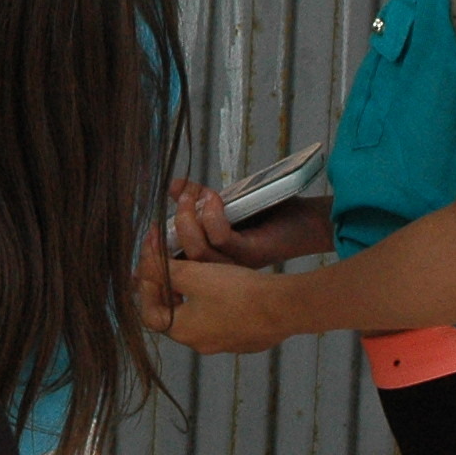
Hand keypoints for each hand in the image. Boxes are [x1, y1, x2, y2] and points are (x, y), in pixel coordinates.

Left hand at [148, 256, 298, 353]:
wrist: (283, 307)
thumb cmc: (237, 292)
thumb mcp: (194, 275)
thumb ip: (164, 272)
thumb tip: (142, 267)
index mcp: (183, 331)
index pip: (150, 313)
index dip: (146, 289)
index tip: (150, 269)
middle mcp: (200, 343)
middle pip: (173, 316)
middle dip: (167, 291)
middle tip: (167, 270)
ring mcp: (225, 344)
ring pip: (198, 319)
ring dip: (191, 297)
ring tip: (194, 276)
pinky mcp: (245, 339)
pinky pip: (222, 321)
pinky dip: (215, 305)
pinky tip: (223, 289)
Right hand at [165, 183, 333, 268]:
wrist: (307, 223)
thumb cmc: (269, 215)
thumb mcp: (224, 205)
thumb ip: (198, 199)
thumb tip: (173, 186)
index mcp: (210, 260)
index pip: (174, 261)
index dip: (157, 250)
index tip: (148, 227)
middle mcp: (220, 268)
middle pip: (180, 258)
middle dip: (168, 232)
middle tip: (170, 204)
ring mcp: (235, 263)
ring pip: (198, 251)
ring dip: (189, 220)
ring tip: (190, 196)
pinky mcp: (251, 253)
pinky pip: (222, 239)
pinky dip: (213, 217)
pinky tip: (213, 198)